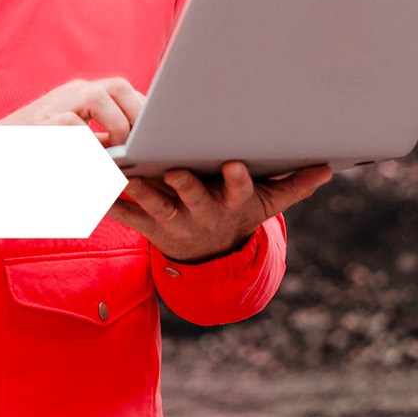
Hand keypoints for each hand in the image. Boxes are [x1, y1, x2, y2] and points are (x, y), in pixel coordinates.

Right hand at [0, 77, 143, 146]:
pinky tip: (96, 166)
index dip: (142, 111)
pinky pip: (72, 125)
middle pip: (117, 86)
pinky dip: (88, 145)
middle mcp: (70, 94)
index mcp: (81, 97)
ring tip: (119, 155)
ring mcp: (53, 105)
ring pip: (98, 96)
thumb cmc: (35, 155)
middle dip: (137, 115)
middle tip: (143, 147)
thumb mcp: (74, 146)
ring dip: (116, 126)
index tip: (154, 137)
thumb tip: (137, 152)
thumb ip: (100, 142)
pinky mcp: (40, 123)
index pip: (123, 92)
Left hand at [106, 161, 331, 262]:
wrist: (209, 251)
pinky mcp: (147, 225)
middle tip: (172, 169)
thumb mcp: (269, 201)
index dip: (238, 180)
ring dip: (138, 192)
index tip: (235, 165)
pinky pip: (125, 214)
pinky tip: (89, 187)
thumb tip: (328, 167)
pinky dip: (107, 202)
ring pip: (154, 207)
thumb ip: (296, 184)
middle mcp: (202, 213)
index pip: (240, 190)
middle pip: (192, 198)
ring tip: (121, 175)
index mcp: (231, 203)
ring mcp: (173, 221)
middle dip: (184, 185)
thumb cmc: (239, 211)